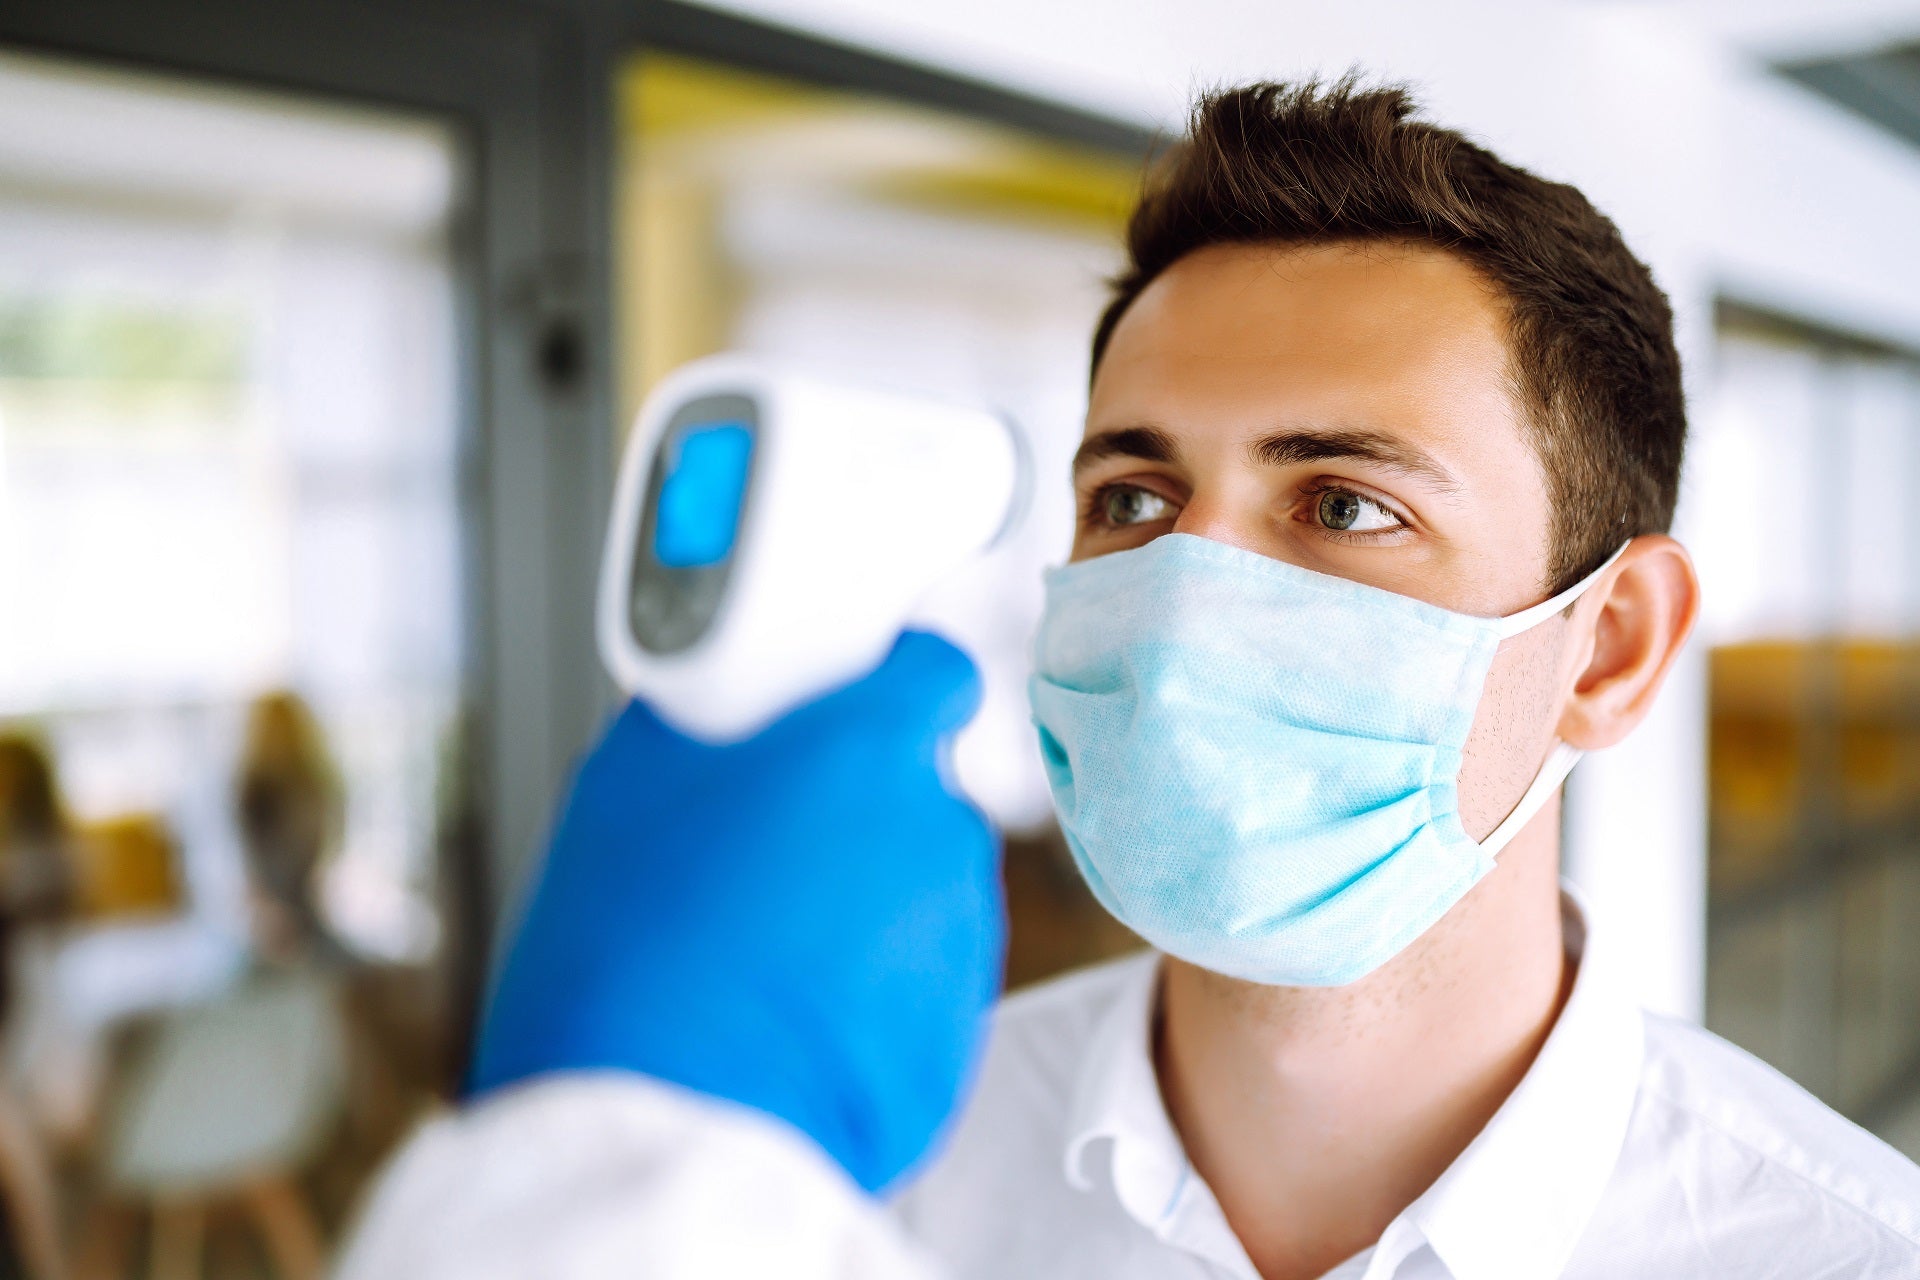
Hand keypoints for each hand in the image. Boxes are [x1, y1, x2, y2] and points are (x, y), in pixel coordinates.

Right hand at [468, 632, 1003, 1193]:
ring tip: (757, 956)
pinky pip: (917, 990)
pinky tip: (783, 1020)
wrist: (653, 1124)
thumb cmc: (629, 953)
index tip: (852, 711)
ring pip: (920, 894)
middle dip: (854, 814)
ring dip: (862, 909)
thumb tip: (725, 703)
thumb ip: (711, 717)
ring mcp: (959, 944)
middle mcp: (939, 837)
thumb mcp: (630, 778)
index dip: (891, 688)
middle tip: (760, 857)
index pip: (934, 672)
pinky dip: (869, 997)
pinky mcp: (954, 1043)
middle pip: (918, 795)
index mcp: (870, 750)